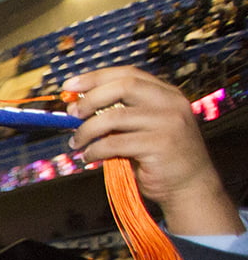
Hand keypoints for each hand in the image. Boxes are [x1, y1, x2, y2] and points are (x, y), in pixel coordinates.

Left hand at [64, 67, 239, 235]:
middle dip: (90, 98)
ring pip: (114, 116)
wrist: (189, 186)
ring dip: (87, 129)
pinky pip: (115, 143)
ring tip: (76, 142)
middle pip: (123, 86)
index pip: (128, 74)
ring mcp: (168, 123)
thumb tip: (75, 107)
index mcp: (166, 93)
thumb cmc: (157, 157)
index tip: (69, 86)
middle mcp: (170, 103)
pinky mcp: (160, 145)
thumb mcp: (140, 128)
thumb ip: (119, 113)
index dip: (96, 77)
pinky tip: (89, 156)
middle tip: (72, 114)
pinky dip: (95, 150)